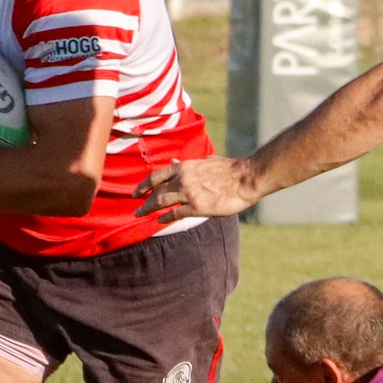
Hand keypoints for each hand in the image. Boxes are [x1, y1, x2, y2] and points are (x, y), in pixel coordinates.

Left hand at [135, 156, 258, 221]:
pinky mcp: (198, 207)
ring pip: (161, 202)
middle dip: (144, 201)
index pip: (156, 176)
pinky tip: (161, 221)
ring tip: (141, 215)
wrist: (245, 178)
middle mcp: (183, 179)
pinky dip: (166, 218)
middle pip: (156, 191)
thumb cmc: (229, 169)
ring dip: (149, 209)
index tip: (137, 192)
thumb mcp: (205, 161)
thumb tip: (173, 162)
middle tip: (137, 209)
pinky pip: (176, 214)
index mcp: (184, 167)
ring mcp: (189, 193)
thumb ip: (187, 164)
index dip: (144, 185)